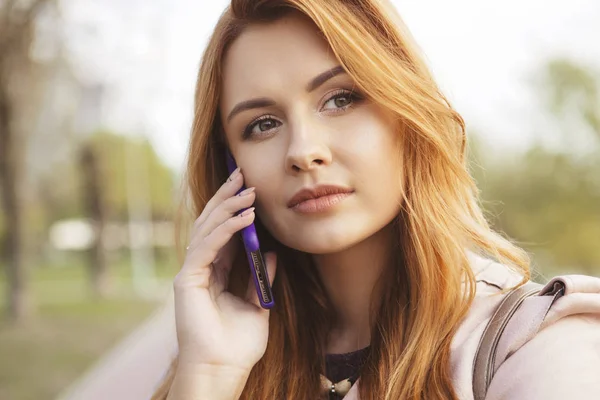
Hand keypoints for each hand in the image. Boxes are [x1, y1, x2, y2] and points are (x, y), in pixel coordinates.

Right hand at [172, 167, 276, 374]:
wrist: (223, 369)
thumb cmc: (238, 344)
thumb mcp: (258, 305)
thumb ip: (261, 278)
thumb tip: (271, 253)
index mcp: (214, 272)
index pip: (222, 231)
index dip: (233, 208)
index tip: (249, 187)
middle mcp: (200, 268)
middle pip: (210, 222)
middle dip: (226, 197)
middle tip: (242, 174)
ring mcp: (192, 272)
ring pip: (207, 228)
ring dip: (228, 207)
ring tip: (248, 190)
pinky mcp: (188, 279)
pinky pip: (208, 246)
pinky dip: (227, 230)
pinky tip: (246, 218)